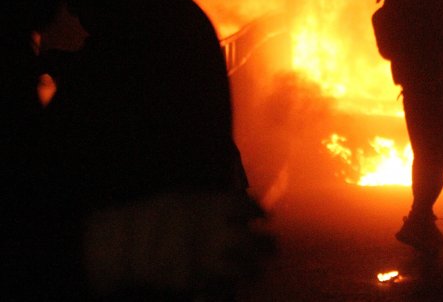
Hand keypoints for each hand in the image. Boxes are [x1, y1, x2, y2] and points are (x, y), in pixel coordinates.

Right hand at [83, 191, 275, 296]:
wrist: (126, 244)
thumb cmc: (155, 215)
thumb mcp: (186, 197)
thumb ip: (214, 202)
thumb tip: (237, 203)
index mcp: (217, 206)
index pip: (251, 207)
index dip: (259, 212)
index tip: (264, 217)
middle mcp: (221, 232)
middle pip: (257, 242)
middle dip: (268, 246)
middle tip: (273, 247)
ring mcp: (212, 260)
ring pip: (247, 269)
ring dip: (255, 269)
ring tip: (257, 270)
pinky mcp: (201, 282)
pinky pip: (225, 287)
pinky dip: (231, 286)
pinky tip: (232, 283)